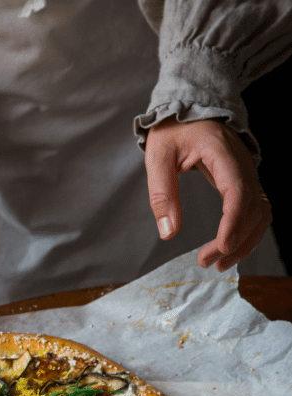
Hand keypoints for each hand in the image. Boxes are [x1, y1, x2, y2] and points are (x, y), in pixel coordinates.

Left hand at [145, 118, 271, 271]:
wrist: (187, 108)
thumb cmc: (172, 130)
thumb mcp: (157, 158)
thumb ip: (162, 194)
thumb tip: (168, 233)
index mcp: (222, 153)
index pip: (237, 192)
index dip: (232, 223)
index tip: (221, 247)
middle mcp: (243, 164)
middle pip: (254, 209)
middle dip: (235, 240)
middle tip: (208, 263)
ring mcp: (247, 173)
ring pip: (261, 213)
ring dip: (245, 241)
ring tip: (219, 263)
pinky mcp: (243, 181)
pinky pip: (255, 209)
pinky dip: (247, 231)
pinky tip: (229, 247)